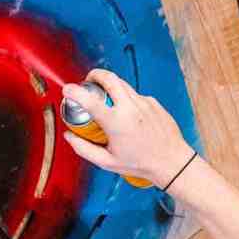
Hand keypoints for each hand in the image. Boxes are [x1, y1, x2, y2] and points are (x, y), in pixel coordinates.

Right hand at [62, 69, 193, 188]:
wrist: (171, 161)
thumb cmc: (141, 163)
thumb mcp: (107, 162)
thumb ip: (84, 148)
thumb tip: (70, 136)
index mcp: (116, 122)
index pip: (90, 100)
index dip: (74, 91)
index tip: (67, 89)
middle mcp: (131, 108)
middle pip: (109, 78)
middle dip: (95, 75)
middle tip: (89, 81)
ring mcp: (144, 102)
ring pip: (122, 83)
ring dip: (111, 85)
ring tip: (106, 97)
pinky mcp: (153, 102)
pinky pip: (135, 95)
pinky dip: (127, 99)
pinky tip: (128, 114)